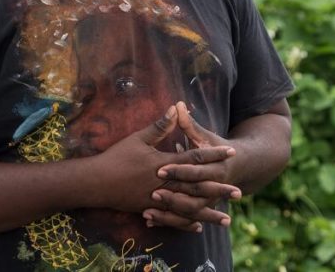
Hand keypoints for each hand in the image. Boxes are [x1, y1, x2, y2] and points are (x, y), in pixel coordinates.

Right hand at [93, 105, 235, 228]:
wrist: (95, 182)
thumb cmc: (116, 158)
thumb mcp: (138, 138)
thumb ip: (160, 125)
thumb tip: (175, 108)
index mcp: (163, 163)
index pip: (194, 159)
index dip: (213, 155)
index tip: (231, 153)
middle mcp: (164, 184)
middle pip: (197, 187)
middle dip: (218, 189)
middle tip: (239, 193)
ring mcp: (158, 200)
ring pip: (188, 207)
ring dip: (208, 212)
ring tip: (227, 218)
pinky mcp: (151, 210)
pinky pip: (172, 219)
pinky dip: (186, 222)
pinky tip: (199, 227)